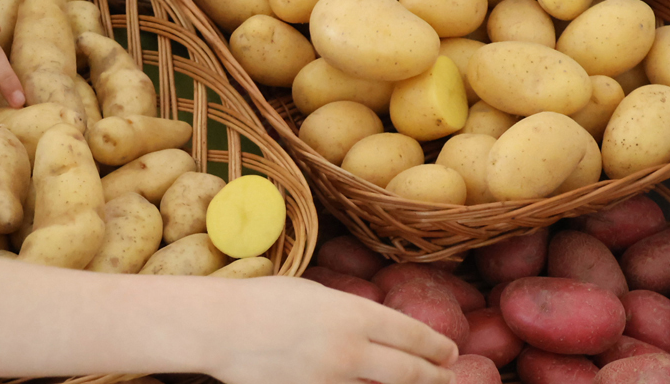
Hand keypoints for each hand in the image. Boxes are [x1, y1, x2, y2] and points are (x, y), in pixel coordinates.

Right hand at [209, 277, 456, 383]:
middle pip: (410, 373)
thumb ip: (353, 313)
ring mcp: (329, 382)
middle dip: (435, 378)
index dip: (438, 348)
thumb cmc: (264, 301)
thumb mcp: (318, 294)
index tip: (450, 353)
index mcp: (355, 315)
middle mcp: (350, 351)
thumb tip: (381, 329)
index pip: (414, 336)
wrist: (218, 327)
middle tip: (447, 378)